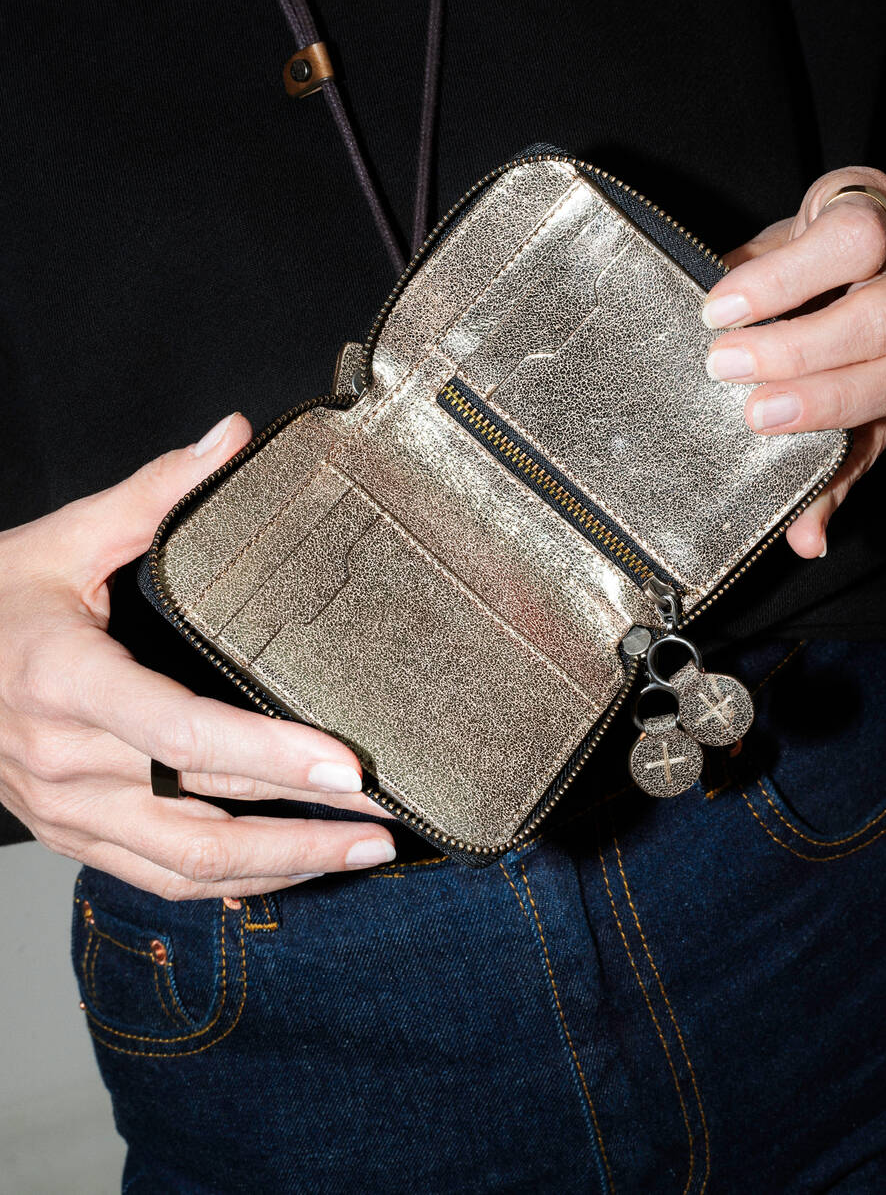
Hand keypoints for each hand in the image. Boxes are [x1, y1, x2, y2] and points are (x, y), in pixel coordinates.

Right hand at [0, 414, 396, 898]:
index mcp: (66, 681)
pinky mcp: (69, 834)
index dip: (269, 754)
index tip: (345, 765)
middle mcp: (64, 761)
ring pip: (184, 865)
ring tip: (359, 851)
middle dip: (303, 824)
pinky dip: (227, 882)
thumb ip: (152, 494)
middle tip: (386, 819)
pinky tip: (285, 873)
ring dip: (279, 866)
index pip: (181, 731)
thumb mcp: (63, 540)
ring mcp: (63, 811)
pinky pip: (155, 877)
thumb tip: (230, 438)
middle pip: (200, 812)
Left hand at [701, 165, 885, 558]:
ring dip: (827, 404)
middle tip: (726, 368)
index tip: (717, 310)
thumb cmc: (801, 259)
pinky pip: (884, 449)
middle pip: (883, 313)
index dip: (785, 276)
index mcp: (873, 218)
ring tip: (759, 421)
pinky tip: (805, 527)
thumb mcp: (772, 253)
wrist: (866, 279)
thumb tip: (695, 296)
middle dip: (801, 348)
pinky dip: (838, 490)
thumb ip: (744, 281)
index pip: (853, 236)